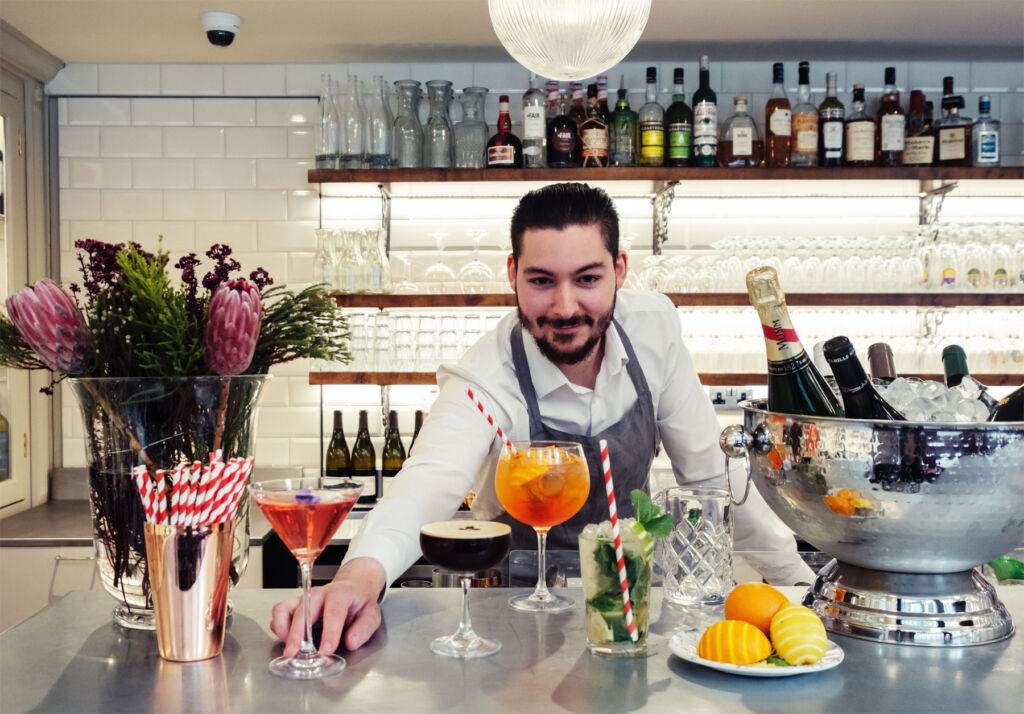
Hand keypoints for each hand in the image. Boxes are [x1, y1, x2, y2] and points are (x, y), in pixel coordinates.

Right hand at [270, 557, 386, 656]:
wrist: (352, 588)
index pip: (333, 613)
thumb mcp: (371, 614)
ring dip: (283, 630)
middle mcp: (318, 594)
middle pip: (303, 612)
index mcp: (339, 594)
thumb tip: (351, 642)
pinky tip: (288, 639)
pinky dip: (279, 628)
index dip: (328, 633)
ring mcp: (303, 598)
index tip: (325, 650)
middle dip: (296, 634)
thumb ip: (364, 628)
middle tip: (294, 653)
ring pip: (283, 609)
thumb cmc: (359, 602)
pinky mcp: (294, 604)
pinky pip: (278, 613)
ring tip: (291, 646)